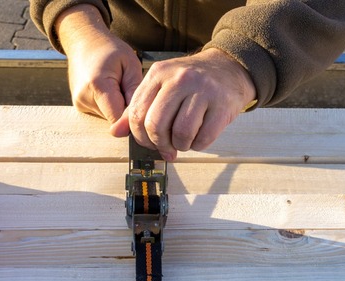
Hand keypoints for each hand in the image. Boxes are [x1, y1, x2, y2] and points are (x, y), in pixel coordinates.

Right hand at [56, 5, 142, 123]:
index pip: (118, 118)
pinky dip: (109, 106)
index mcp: (97, 85)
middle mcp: (83, 98)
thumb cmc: (110, 50)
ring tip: (117, 87)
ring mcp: (79, 104)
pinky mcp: (79, 107)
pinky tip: (109, 90)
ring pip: (109, 118)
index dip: (133, 118)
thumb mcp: (130, 63)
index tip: (142, 108)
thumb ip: (134, 92)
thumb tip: (135, 120)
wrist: (84, 42)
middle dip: (126, 110)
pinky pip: (102, 114)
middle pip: (114, 119)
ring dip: (118, 107)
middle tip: (127, 88)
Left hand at [110, 48, 255, 160]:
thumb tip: (115, 132)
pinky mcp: (222, 104)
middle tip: (167, 148)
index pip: (136, 113)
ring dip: (180, 146)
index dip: (140, 137)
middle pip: (156, 125)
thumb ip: (138, 108)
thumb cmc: (191, 82)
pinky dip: (199, 145)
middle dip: (160, 144)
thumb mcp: (161, 86)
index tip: (149, 143)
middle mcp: (179, 78)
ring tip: (184, 141)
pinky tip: (199, 136)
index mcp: (159, 73)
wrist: (229, 68)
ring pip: (181, 133)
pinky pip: (204, 138)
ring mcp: (203, 90)